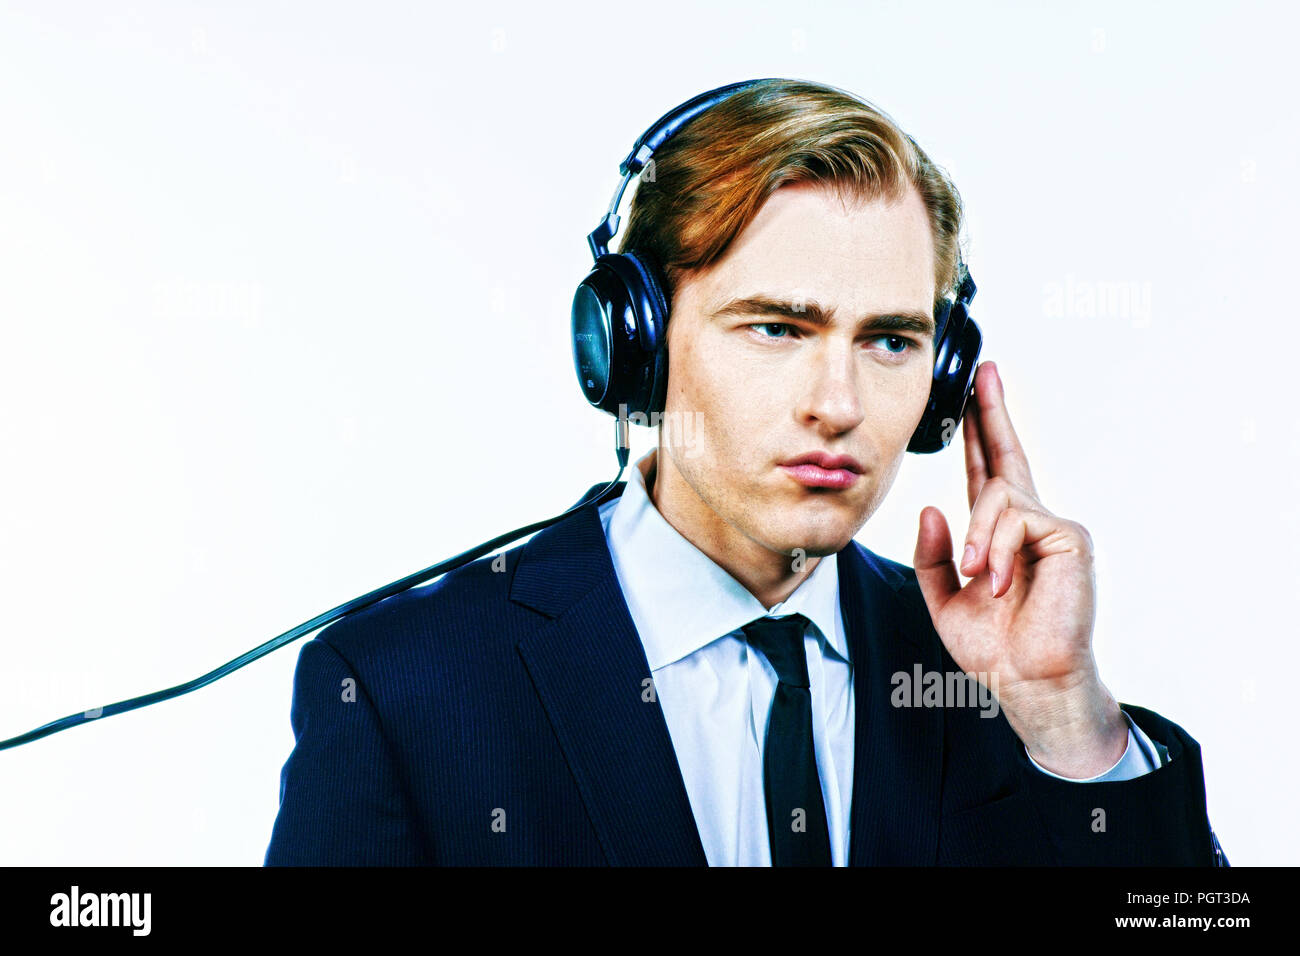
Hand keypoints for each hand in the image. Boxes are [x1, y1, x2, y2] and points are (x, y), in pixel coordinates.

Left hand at [912, 361, 1127, 777]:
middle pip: (1006, 455)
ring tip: (980, 579)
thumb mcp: (944, 599)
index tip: (976, 390)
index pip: (986, 471)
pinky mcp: (1070, 538)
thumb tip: (930, 508)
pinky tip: (1001, 582)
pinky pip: (1017, 520)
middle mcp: (1028, 522)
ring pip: (998, 498)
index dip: (980, 432)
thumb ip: (932, 555)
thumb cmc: (995, 647)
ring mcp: (1052, 527)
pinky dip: (998, 551)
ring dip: (978, 539)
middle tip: (984, 372)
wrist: (1028, 681)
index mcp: (999, 533)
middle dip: (992, 412)